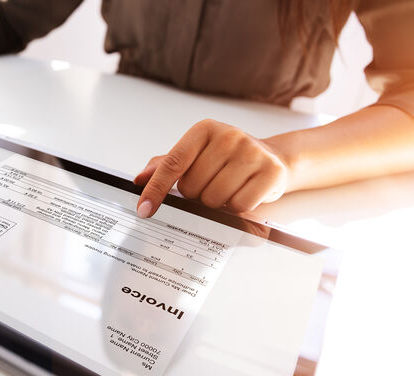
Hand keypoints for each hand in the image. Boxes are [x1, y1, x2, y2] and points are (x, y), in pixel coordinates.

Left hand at [134, 119, 289, 216]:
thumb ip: (166, 166)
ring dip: (216, 202)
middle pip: (192, 187)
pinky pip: (239, 206)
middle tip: (211, 184)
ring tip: (227, 188)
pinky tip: (243, 192)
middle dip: (196, 194)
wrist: (273, 157)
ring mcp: (252, 153)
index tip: (144, 208)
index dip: (156, 188)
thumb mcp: (196, 155)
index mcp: (204, 129)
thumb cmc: (227, 158)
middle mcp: (229, 136)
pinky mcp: (271, 172)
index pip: (173, 163)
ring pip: (214, 199)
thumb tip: (140, 179)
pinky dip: (236, 207)